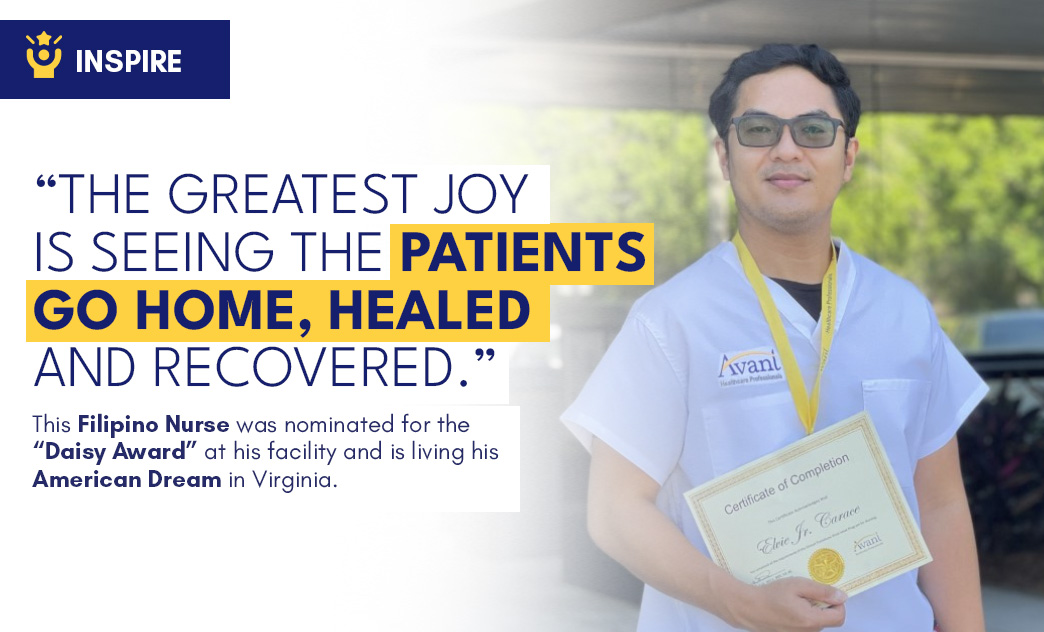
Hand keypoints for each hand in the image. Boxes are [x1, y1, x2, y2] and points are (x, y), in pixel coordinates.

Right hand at [722, 577, 846, 631]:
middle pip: (827, 619)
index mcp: (812, 620)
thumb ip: (822, 591)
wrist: (748, 608)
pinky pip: (803, 626)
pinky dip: (801, 616)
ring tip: (794, 598)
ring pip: (815, 622)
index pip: (840, 617)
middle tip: (806, 592)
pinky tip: (788, 607)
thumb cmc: (771, 595)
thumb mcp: (798, 585)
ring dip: (811, 610)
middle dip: (822, 605)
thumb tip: (842, 596)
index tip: (826, 593)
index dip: (837, 603)